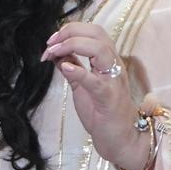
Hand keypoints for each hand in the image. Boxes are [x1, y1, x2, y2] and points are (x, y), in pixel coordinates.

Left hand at [41, 22, 151, 169]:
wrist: (120, 140)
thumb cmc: (102, 113)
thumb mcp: (82, 85)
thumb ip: (73, 67)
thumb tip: (56, 54)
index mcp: (108, 60)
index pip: (93, 31)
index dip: (70, 29)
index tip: (51, 40)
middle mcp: (114, 65)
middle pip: (97, 33)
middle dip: (70, 31)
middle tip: (50, 43)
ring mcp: (113, 80)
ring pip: (100, 49)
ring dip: (72, 45)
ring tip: (53, 52)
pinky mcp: (109, 98)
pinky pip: (95, 81)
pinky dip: (79, 71)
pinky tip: (65, 67)